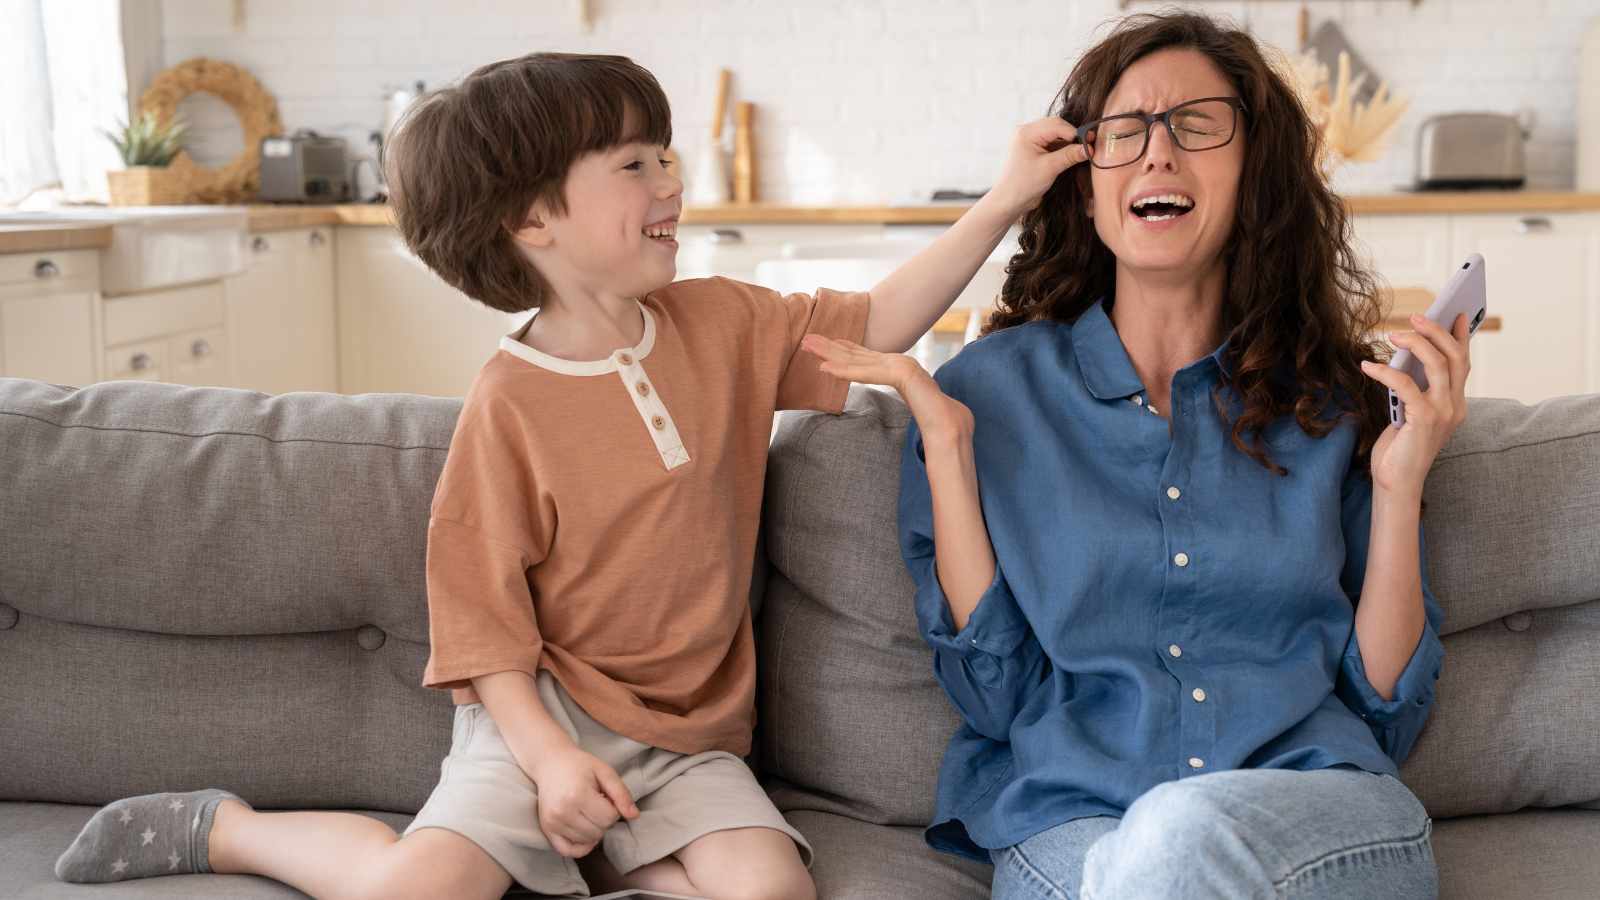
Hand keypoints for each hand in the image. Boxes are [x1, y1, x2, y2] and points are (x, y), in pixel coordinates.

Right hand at [528, 745, 639, 857]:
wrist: (549, 763)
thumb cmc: (579, 766)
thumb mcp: (605, 772)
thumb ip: (621, 793)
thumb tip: (634, 816)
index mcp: (578, 795)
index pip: (609, 818)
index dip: (614, 809)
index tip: (606, 797)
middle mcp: (563, 812)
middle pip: (599, 831)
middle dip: (604, 820)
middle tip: (597, 804)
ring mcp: (552, 823)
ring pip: (587, 841)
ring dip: (594, 830)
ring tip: (588, 812)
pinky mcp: (547, 829)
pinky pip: (567, 851)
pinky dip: (580, 847)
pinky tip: (584, 832)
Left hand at [801, 334, 973, 442]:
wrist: (955, 429)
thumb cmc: (939, 421)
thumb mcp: (917, 407)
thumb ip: (909, 398)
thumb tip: (909, 400)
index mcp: (901, 370)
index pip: (866, 357)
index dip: (843, 349)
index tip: (823, 343)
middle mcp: (899, 364)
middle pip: (857, 354)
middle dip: (830, 346)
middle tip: (805, 339)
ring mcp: (902, 367)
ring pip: (858, 360)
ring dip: (830, 353)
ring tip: (807, 346)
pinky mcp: (903, 375)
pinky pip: (867, 374)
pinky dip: (845, 371)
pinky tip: (825, 369)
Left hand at [987, 116, 1093, 215]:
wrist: (1008, 201)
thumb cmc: (1023, 185)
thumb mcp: (1049, 168)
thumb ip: (1070, 155)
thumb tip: (1089, 148)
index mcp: (1026, 133)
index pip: (1057, 125)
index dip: (1075, 133)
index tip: (1089, 145)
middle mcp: (1027, 132)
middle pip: (1057, 126)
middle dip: (1073, 136)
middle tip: (1088, 148)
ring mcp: (1029, 140)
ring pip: (1056, 134)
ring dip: (1068, 143)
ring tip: (1081, 153)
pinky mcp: (1033, 148)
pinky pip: (1052, 142)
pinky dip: (1062, 148)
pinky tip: (1071, 156)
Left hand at [1358, 312, 1472, 497]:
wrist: (1396, 481)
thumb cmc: (1400, 446)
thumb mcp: (1410, 411)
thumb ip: (1415, 387)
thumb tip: (1404, 354)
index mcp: (1455, 402)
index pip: (1462, 362)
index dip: (1459, 336)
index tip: (1455, 313)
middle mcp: (1455, 405)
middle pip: (1455, 357)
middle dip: (1437, 332)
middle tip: (1415, 318)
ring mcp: (1443, 413)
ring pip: (1439, 365)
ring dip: (1417, 344)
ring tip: (1393, 335)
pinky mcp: (1424, 420)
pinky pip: (1406, 385)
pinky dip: (1386, 371)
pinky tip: (1368, 366)